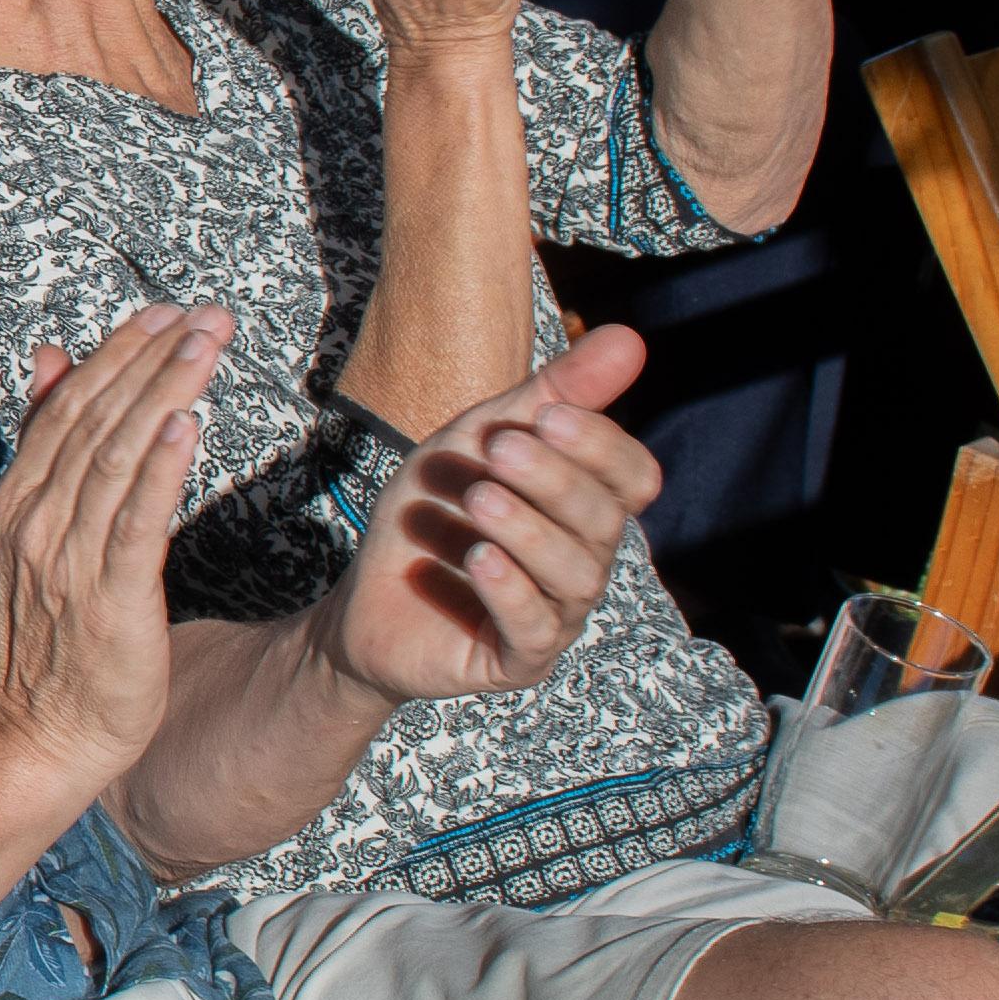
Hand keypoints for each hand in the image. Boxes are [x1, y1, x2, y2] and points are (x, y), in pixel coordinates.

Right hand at [0, 307, 229, 790]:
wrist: (41, 734)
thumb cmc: (54, 638)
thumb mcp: (40, 531)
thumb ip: (46, 445)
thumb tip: (55, 357)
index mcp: (19, 500)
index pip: (69, 408)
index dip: (118, 354)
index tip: (165, 312)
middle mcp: (38, 520)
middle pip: (96, 421)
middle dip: (152, 359)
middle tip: (204, 314)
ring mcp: (70, 559)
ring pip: (117, 457)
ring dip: (163, 394)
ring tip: (205, 346)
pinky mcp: (109, 598)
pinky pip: (135, 523)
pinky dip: (160, 471)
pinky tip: (188, 427)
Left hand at [318, 330, 661, 706]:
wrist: (365, 599)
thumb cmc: (434, 513)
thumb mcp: (479, 439)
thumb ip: (551, 393)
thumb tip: (631, 337)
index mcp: (586, 509)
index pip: (633, 477)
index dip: (601, 446)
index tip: (548, 415)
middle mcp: (585, 563)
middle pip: (604, 522)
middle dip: (555, 481)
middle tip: (501, 450)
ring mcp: (556, 617)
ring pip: (576, 576)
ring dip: (529, 530)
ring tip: (481, 499)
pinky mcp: (516, 661)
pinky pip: (536, 630)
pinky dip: (511, 590)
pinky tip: (479, 558)